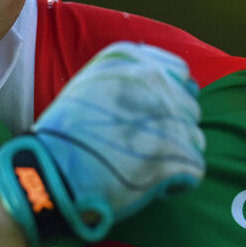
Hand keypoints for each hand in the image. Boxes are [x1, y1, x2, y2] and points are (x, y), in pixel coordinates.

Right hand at [0, 42, 204, 242]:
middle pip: (189, 107)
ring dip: (175, 154)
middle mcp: (159, 83)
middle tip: (141, 147)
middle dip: (172, 128)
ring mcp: (172, 119)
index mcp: (136, 62)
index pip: (180, 74)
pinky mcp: (178, 156)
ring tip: (142, 166)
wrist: (50, 174)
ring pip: (195, 138)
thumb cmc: (64, 136)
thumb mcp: (90, 86)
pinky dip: (176, 182)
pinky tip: (148, 184)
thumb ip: (128, 78)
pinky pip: (194, 170)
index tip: (152, 117)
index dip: (170, 98)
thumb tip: (165, 84)